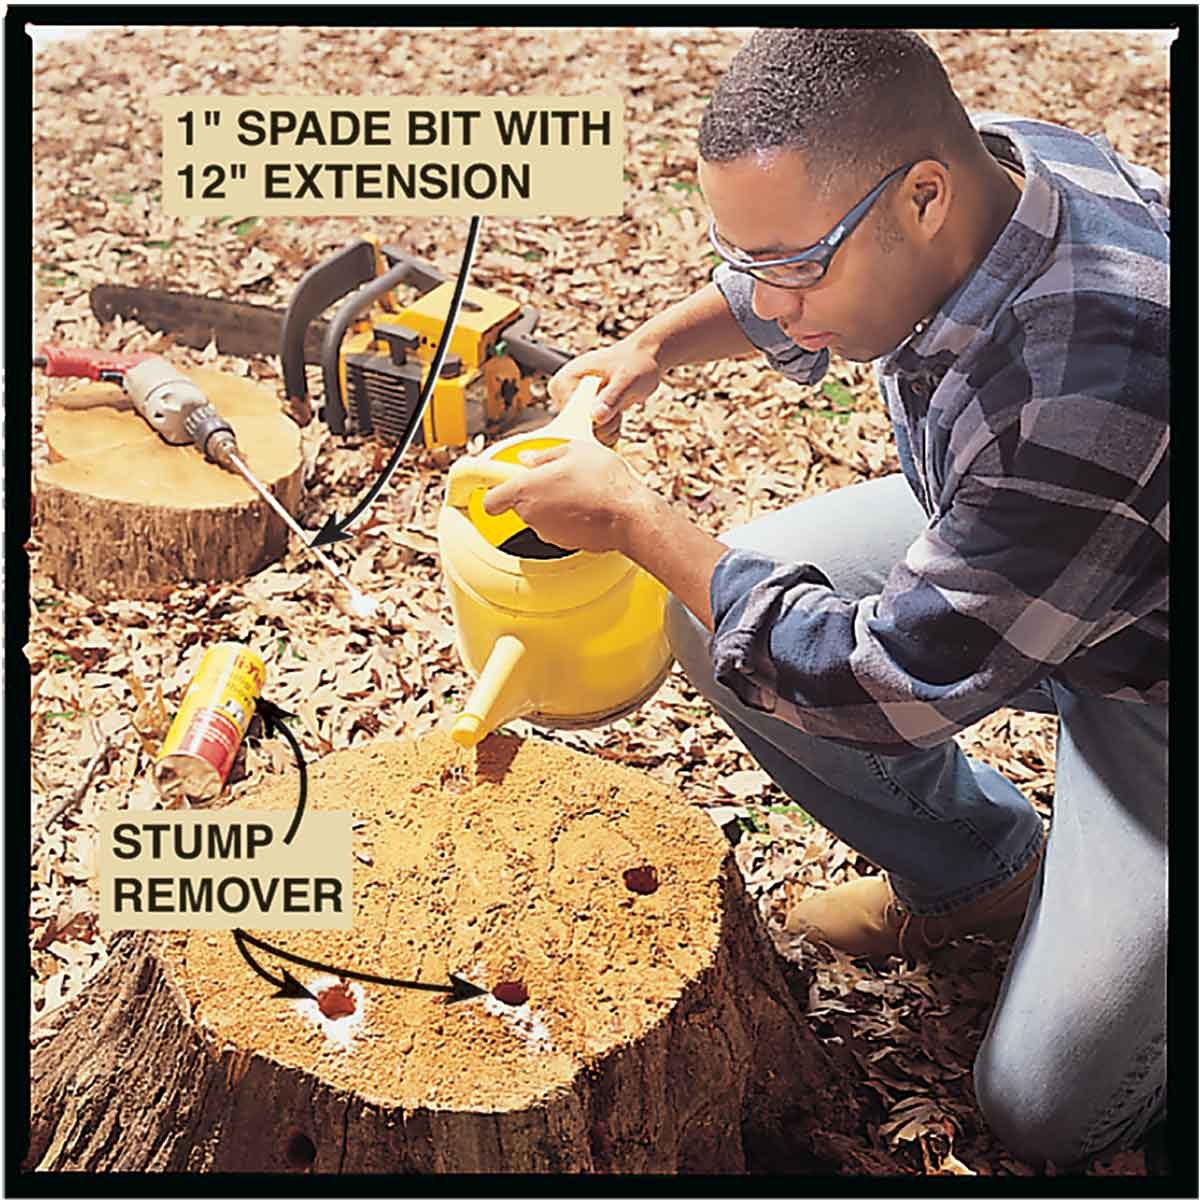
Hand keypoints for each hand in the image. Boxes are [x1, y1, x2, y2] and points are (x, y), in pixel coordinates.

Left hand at [481, 439, 649, 554]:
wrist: (628, 515)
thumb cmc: (603, 480)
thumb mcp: (574, 451)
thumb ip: (545, 455)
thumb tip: (527, 459)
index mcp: (525, 489)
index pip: (490, 501)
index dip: (493, 493)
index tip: (497, 486)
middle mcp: (530, 514)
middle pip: (519, 505)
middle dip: (534, 493)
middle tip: (558, 479)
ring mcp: (547, 532)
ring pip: (540, 517)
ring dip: (552, 506)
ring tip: (579, 491)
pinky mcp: (563, 544)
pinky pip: (558, 528)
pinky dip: (568, 520)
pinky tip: (587, 507)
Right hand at [547, 338, 662, 445]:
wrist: (645, 360)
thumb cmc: (635, 363)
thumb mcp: (626, 380)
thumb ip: (610, 398)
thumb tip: (596, 417)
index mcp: (563, 382)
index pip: (570, 418)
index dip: (592, 421)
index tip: (609, 409)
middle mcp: (564, 395)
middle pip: (578, 430)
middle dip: (603, 426)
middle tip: (617, 407)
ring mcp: (574, 406)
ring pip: (587, 436)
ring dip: (608, 428)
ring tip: (618, 408)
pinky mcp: (584, 414)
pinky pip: (594, 436)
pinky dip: (609, 431)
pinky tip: (616, 414)